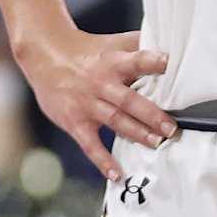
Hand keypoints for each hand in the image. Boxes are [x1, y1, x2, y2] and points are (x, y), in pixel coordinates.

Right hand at [13, 29, 174, 180]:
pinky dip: (103, 161)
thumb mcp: (112, 42)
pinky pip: (90, 144)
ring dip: (137, 134)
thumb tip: (170, 41)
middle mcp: (101, 83)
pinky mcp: (75, 122)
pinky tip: (117, 175)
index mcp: (113, 61)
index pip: (136, 60)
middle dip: (152, 115)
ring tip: (156, 144)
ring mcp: (87, 104)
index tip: (169, 64)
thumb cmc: (87, 49)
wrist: (45, 55)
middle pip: (129, 100)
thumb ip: (139, 44)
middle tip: (172, 128)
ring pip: (115, 121)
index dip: (152, 61)